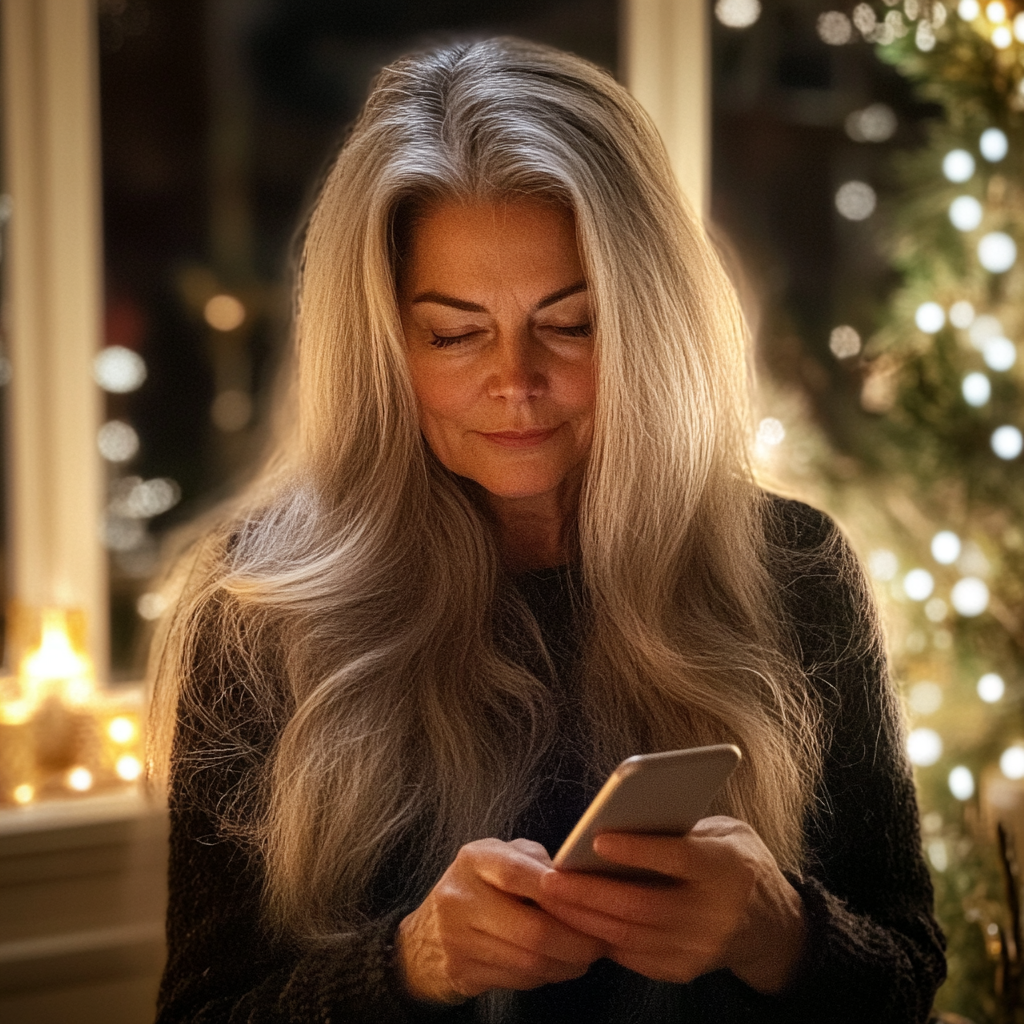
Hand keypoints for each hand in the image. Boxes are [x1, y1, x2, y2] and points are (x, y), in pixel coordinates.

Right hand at [397, 838, 607, 1003]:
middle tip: (601, 942)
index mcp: (474, 859)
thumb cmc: (480, 885)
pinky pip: (518, 980)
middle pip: (531, 930)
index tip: (594, 902)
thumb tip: (580, 877)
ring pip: (528, 961)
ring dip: (567, 963)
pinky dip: (547, 976)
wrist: (426, 935)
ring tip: (587, 956)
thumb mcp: (500, 857)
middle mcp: (460, 897)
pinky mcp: (462, 973)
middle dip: (576, 941)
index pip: (519, 874)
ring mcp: (457, 939)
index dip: (560, 892)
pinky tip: (560, 967)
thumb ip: (536, 861)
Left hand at [534, 816, 805, 992]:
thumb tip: (625, 819)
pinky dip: (600, 936)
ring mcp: (698, 948)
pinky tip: (575, 919)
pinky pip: (632, 955)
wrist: (772, 926)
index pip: (677, 859)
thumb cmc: (736, 863)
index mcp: (726, 868)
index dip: (636, 850)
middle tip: (550, 878)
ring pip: (631, 935)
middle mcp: (713, 913)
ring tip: (552, 898)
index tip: (596, 838)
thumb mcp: (725, 832)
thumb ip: (683, 827)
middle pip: (642, 905)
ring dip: (585, 918)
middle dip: (590, 893)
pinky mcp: (683, 969)